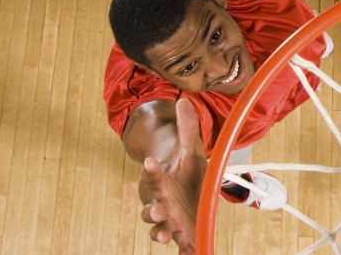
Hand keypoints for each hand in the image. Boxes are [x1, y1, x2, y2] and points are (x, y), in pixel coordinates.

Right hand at [138, 99, 205, 253]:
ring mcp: (171, 221)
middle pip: (151, 208)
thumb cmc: (186, 174)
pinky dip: (184, 251)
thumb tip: (184, 100)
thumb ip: (187, 129)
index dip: (151, 170)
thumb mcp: (190, 151)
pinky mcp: (182, 234)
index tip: (150, 161)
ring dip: (159, 233)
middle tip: (157, 208)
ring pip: (159, 229)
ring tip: (163, 237)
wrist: (189, 195)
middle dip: (152, 210)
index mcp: (162, 182)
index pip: (153, 175)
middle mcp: (162, 203)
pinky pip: (181, 247)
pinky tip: (190, 253)